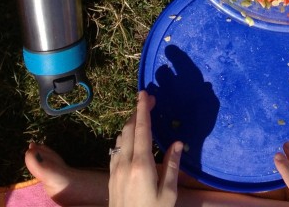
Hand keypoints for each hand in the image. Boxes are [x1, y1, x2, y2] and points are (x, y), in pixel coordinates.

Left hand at [109, 91, 182, 206]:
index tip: (144, 94)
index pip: (141, 130)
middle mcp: (125, 163)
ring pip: (121, 138)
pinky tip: (131, 140)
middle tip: (148, 100)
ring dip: (130, 125)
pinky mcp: (111, 177)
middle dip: (137, 112)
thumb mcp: (168, 194)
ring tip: (142, 117)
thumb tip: (178, 143)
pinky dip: (124, 138)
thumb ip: (172, 166)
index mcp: (141, 165)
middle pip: (129, 130)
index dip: (143, 110)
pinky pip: (117, 149)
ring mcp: (115, 170)